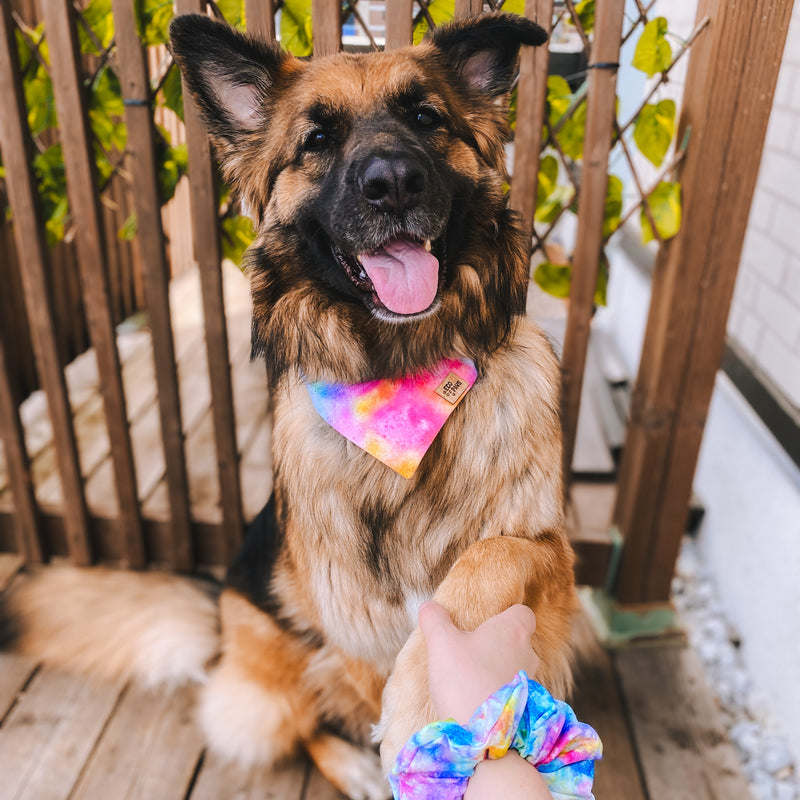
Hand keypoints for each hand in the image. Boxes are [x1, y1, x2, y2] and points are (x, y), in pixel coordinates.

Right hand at [418, 600, 540, 724]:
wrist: (483, 735)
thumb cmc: (465, 680)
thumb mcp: (441, 642)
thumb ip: (434, 619)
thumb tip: (429, 606)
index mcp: (513, 630)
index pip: (522, 612)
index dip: (506, 614)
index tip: (486, 622)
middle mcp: (527, 654)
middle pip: (519, 640)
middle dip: (499, 643)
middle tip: (473, 649)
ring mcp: (529, 682)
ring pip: (516, 667)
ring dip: (498, 669)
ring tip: (471, 676)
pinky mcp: (526, 708)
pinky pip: (513, 692)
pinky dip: (499, 692)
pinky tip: (477, 699)